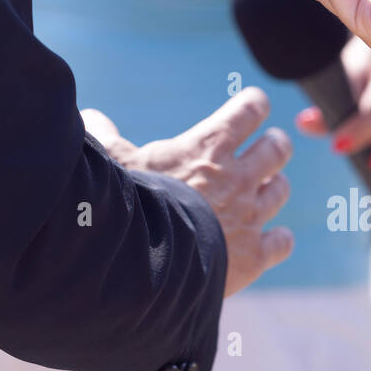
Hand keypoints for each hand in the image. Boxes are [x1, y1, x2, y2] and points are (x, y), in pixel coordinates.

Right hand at [81, 89, 294, 296]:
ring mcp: (249, 217)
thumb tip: (89, 115)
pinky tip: (269, 238)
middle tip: (267, 147)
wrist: (147, 266)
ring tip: (264, 188)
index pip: (249, 110)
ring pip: (280, 190)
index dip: (254, 105)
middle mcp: (238, 178)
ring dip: (274, 187)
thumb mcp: (111, 163)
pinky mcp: (253, 256)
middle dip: (273, 146)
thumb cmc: (129, 205)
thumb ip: (105, 136)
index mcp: (208, 148)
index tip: (253, 105)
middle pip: (277, 149)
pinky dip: (278, 238)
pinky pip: (281, 241)